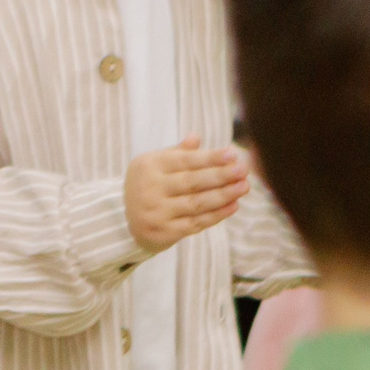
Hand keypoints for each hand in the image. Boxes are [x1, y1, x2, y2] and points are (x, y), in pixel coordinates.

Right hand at [123, 136, 247, 250]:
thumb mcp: (155, 165)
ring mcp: (156, 212)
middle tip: (244, 170)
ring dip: (224, 195)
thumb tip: (196, 137)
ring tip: (244, 186)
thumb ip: (176, 153)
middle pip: (192, 181)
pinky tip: (234, 205)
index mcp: (148, 166)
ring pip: (197, 203)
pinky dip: (217, 215)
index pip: (184, 160)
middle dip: (221, 175)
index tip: (233, 154)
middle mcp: (149, 188)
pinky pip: (196, 223)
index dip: (210, 157)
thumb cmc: (148, 186)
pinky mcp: (164, 232)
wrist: (125, 221)